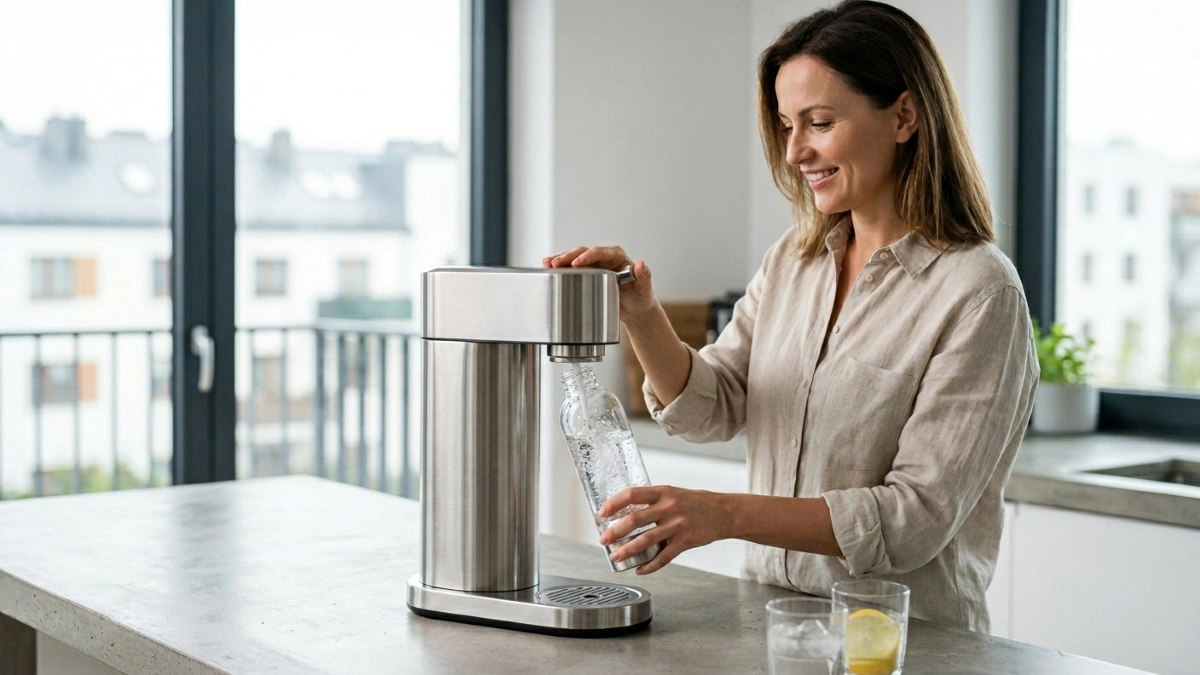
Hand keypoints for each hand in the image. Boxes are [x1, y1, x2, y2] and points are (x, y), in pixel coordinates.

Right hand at [542, 245, 656, 321]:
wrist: (633, 309)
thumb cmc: (640, 297)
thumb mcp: (644, 289)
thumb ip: (644, 277)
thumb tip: (641, 265)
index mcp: (616, 256)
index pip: (600, 252)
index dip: (587, 256)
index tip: (577, 262)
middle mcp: (602, 258)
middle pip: (583, 252)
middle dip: (568, 257)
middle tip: (555, 263)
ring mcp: (592, 266)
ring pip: (574, 258)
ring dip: (560, 260)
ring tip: (546, 264)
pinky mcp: (585, 275)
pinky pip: (571, 269)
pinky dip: (559, 269)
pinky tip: (547, 270)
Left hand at [597, 485, 733, 574]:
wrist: (722, 512)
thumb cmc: (694, 503)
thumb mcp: (672, 494)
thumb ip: (652, 502)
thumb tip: (624, 514)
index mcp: (663, 492)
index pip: (633, 494)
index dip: (614, 503)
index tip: (602, 513)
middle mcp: (669, 507)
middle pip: (636, 519)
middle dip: (615, 531)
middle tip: (603, 540)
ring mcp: (678, 525)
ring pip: (646, 540)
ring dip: (628, 550)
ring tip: (616, 556)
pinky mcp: (685, 541)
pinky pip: (664, 557)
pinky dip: (650, 566)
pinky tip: (640, 569)